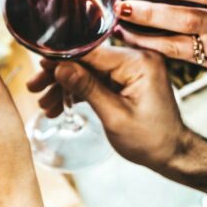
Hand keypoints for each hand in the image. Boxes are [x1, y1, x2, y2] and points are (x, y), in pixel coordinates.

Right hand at [27, 45, 192, 171]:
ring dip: (65, 86)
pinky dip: (78, 91)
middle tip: (34, 86)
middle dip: (59, 74)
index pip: (92, 52)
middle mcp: (137, 58)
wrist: (172, 154)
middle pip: (87, 60)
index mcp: (139, 62)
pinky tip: (59, 106)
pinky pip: (96, 79)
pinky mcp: (127, 79)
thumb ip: (87, 88)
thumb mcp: (115, 116)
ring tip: (44, 104)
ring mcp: (132, 68)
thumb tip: (60, 67)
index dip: (62, 57)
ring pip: (87, 70)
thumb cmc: (151, 139)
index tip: (39, 63)